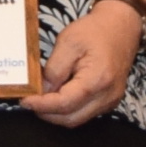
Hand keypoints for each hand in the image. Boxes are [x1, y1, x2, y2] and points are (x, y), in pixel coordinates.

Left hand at [25, 0, 145, 125]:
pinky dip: (68, 110)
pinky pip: (84, 113)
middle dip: (47, 113)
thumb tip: (42, 91)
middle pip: (70, 118)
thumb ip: (54, 69)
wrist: (121, 27)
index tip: (25, 100)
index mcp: (97, 79)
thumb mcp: (68, 42)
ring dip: (56, 114)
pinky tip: (57, 97)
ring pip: (77, 119)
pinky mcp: (109, 101)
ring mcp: (110, 101)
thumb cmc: (95, 31)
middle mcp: (107, 96)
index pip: (65, 103)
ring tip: (41, 99)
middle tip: (30, 100)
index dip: (42, 105)